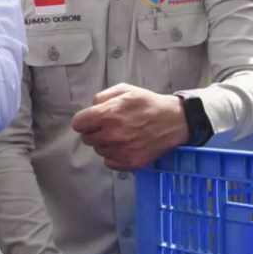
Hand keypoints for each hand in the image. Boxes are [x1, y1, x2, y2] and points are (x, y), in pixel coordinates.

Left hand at [71, 84, 189, 170]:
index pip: (78, 124)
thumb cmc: (147, 103)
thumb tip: (90, 108)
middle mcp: (112, 135)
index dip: (83, 121)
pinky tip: (125, 146)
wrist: (174, 121)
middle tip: (108, 126)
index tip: (91, 120)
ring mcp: (122, 151)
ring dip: (105, 143)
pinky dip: (114, 156)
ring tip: (120, 135)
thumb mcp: (125, 90)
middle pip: (86, 139)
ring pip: (98, 150)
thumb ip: (102, 97)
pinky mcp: (130, 163)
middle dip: (94, 132)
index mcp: (108, 114)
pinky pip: (109, 162)